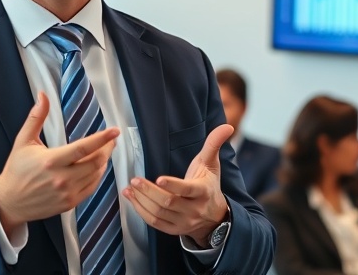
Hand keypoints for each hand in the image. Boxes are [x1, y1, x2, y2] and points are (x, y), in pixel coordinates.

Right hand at [0, 91, 119, 235]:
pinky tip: (96, 167)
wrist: (10, 202)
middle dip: (107, 149)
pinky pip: (91, 187)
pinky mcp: (70, 203)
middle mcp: (62, 178)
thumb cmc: (16, 169)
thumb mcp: (23, 141)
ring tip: (103, 151)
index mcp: (51, 161)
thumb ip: (36, 118)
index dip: (102, 139)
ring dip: (103, 162)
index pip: (83, 148)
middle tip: (111, 139)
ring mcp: (67, 193)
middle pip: (95, 162)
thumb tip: (43, 96)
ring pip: (96, 175)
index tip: (115, 131)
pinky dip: (97, 175)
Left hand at [122, 124, 233, 246]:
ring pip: (159, 213)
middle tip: (134, 179)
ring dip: (142, 200)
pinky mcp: (174, 230)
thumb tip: (227, 127)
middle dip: (149, 191)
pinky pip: (155, 223)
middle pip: (168, 202)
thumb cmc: (208, 185)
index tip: (158, 178)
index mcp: (203, 192)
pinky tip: (131, 198)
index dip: (173, 185)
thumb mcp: (211, 164)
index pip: (187, 190)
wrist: (213, 216)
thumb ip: (214, 144)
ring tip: (130, 187)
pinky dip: (141, 211)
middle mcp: (194, 210)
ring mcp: (184, 222)